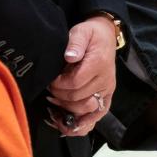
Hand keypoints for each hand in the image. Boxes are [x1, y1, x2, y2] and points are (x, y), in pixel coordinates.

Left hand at [46, 15, 118, 136]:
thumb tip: (70, 56)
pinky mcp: (107, 98)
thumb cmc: (90, 35)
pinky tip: (69, 124)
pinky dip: (82, 124)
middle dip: (59, 96)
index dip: (58, 85)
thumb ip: (75, 42)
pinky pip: (97, 117)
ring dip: (67, 110)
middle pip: (78, 99)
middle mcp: (105, 80)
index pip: (75, 83)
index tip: (50, 80)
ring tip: (55, 103)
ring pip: (85, 110)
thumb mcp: (81, 31)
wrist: (105, 37)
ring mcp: (107, 91)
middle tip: (49, 90)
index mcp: (99, 63)